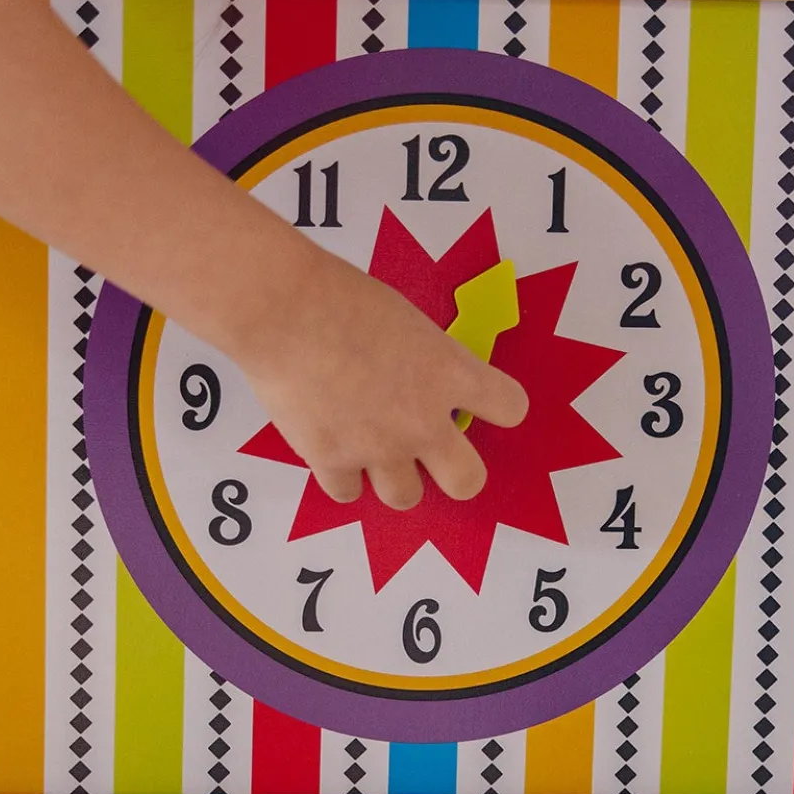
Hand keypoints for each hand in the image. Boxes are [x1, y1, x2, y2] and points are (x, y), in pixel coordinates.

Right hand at [234, 251, 527, 509]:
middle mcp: (423, 420)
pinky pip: (348, 492)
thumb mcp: (406, 320)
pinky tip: (334, 448)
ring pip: (405, 497)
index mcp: (449, 372)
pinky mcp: (331, 461)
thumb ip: (424, 360)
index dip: (497, 407)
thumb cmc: (339, 296)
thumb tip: (418, 381)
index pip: (510, 408)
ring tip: (373, 451)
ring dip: (393, 477)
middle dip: (455, 472)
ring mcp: (378, 447)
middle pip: (467, 481)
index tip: (479, 403)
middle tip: (434, 453)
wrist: (283, 310)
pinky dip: (343, 475)